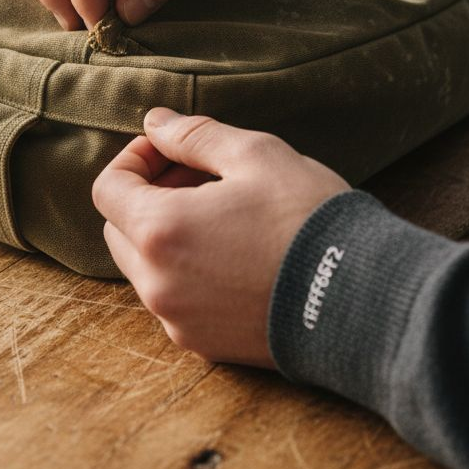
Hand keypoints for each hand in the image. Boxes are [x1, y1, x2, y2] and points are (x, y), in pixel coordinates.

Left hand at [93, 107, 348, 366]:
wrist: (361, 300)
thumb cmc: (309, 220)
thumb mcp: (257, 155)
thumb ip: (195, 136)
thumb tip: (156, 122)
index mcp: (159, 231)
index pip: (107, 189)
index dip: (134, 160)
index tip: (170, 149)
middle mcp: (156, 284)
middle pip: (119, 231)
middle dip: (147, 197)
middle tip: (199, 178)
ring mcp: (178, 321)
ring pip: (146, 269)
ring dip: (167, 237)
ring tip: (223, 216)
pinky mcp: (205, 346)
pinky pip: (176, 301)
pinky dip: (189, 274)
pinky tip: (237, 256)